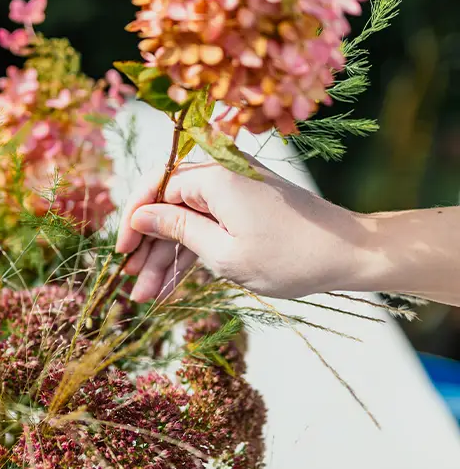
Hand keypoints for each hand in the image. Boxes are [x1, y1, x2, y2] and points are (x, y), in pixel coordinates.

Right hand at [116, 156, 373, 302]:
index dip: (133, 222)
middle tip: (131, 285)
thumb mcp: (223, 254)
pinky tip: (170, 285)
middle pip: (168, 205)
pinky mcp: (245, 204)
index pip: (155, 188)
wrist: (348, 253)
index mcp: (214, 175)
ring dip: (166, 258)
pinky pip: (207, 224)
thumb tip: (141, 215)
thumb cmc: (289, 257)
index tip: (120, 254)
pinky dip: (191, 253)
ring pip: (185, 220)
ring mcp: (234, 188)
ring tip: (146, 296)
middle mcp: (221, 171)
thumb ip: (177, 231)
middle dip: (148, 247)